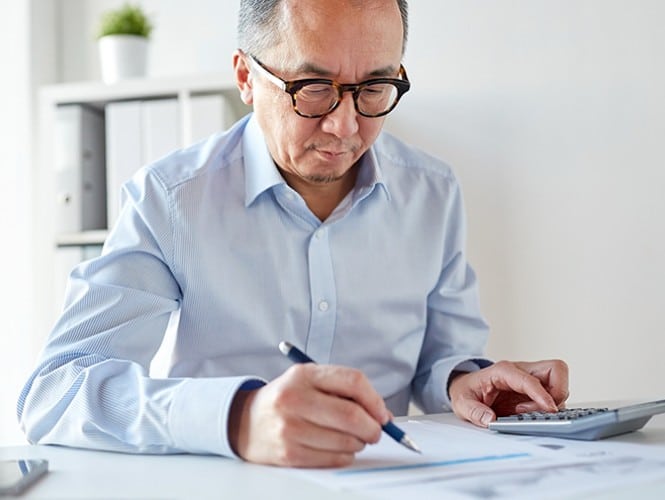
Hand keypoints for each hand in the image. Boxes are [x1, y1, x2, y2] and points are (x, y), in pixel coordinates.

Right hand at [228, 363, 389, 466]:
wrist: (246, 422)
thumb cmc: (287, 400)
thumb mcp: (309, 380)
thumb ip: (344, 389)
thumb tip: (382, 414)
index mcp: (304, 374)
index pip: (353, 381)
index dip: (375, 399)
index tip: (381, 413)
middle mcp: (295, 398)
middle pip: (352, 415)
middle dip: (372, 427)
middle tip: (375, 431)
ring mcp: (290, 427)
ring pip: (346, 441)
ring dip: (358, 443)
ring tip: (351, 438)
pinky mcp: (289, 453)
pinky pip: (333, 459)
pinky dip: (344, 456)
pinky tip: (337, 448)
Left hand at [448, 359, 568, 426]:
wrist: (464, 388)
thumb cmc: (466, 391)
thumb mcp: (462, 403)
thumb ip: (474, 411)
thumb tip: (491, 420)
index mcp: (502, 371)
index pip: (530, 379)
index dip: (542, 394)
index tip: (549, 409)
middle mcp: (520, 371)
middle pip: (555, 369)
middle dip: (558, 391)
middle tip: (545, 410)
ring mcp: (530, 380)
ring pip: (558, 382)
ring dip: (552, 402)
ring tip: (527, 414)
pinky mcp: (535, 390)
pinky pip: (554, 395)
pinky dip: (549, 407)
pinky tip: (529, 415)